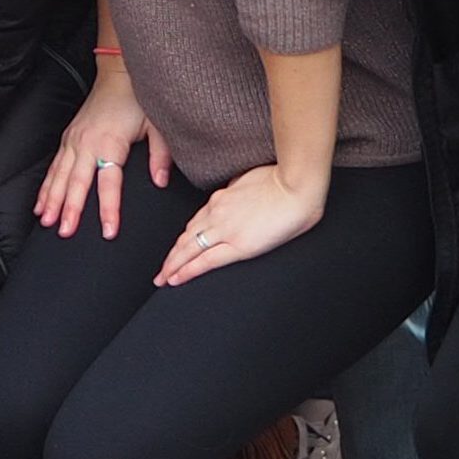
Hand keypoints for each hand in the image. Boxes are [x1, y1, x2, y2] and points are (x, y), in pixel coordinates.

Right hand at [36, 66, 169, 239]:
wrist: (116, 73)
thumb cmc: (137, 100)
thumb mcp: (157, 126)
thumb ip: (160, 156)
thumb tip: (161, 181)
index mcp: (110, 142)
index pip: (109, 183)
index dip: (109, 208)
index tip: (107, 231)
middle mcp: (87, 143)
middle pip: (76, 182)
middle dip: (69, 209)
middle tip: (64, 231)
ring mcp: (73, 140)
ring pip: (59, 176)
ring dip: (52, 200)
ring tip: (46, 222)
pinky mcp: (68, 138)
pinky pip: (54, 166)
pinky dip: (45, 186)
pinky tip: (40, 204)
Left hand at [156, 164, 329, 287]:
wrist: (297, 185)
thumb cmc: (285, 180)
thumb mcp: (253, 179)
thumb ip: (240, 189)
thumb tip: (239, 192)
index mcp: (222, 197)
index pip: (195, 221)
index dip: (184, 236)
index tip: (177, 246)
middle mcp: (216, 212)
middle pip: (186, 236)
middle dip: (172, 255)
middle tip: (161, 270)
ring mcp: (224, 229)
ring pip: (189, 250)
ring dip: (173, 266)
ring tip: (162, 279)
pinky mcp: (237, 245)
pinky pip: (205, 261)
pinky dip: (187, 271)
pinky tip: (176, 279)